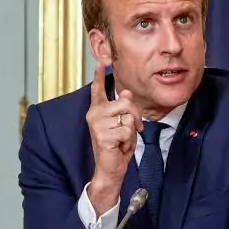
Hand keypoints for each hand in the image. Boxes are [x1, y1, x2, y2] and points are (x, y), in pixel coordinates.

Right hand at [85, 62, 143, 214]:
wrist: (110, 168)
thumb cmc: (116, 146)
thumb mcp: (123, 124)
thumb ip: (124, 108)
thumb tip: (127, 93)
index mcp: (98, 110)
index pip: (99, 89)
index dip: (100, 74)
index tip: (102, 60)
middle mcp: (94, 114)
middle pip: (126, 103)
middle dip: (134, 117)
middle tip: (129, 130)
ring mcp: (97, 124)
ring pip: (128, 117)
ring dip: (131, 130)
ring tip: (122, 140)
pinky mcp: (102, 135)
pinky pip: (127, 130)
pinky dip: (128, 140)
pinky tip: (119, 146)